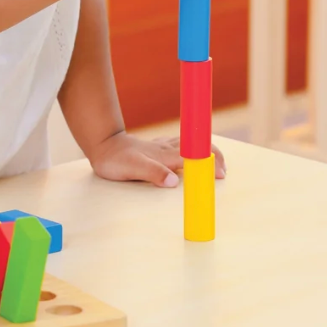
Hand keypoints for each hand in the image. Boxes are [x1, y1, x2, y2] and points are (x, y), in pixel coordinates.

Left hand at [88, 131, 226, 187]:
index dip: (211, 163)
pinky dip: (193, 150)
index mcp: (166, 155)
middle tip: (223, 171)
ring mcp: (163, 146)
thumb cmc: (116, 159)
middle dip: (215, 156)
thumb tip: (174, 182)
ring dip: (206, 153)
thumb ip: (154, 174)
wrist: (103, 145)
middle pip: (199, 148)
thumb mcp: (133, 169)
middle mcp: (167, 149)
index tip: (220, 175)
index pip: (196, 157)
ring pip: (192, 145)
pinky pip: (181, 145)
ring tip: (216, 164)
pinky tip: (190, 154)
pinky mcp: (157, 146)